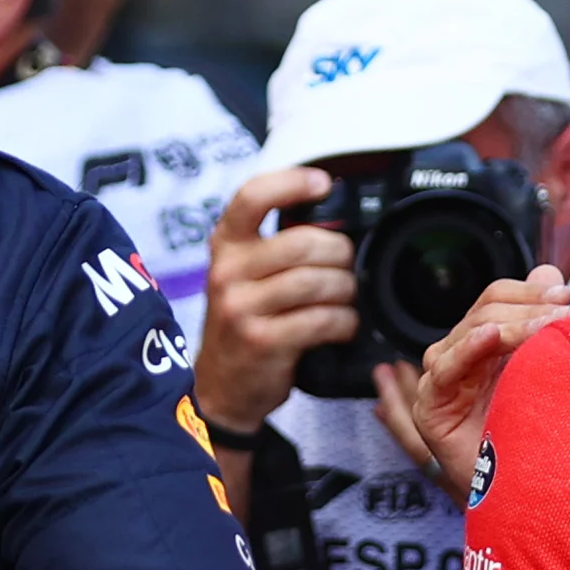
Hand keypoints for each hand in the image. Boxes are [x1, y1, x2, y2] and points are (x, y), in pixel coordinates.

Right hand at [194, 168, 355, 431]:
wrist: (221, 386)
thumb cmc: (244, 322)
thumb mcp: (244, 275)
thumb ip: (276, 245)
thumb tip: (334, 222)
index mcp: (226, 245)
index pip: (252, 197)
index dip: (292, 183)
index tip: (323, 184)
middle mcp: (227, 271)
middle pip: (303, 243)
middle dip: (340, 255)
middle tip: (347, 268)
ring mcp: (241, 307)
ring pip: (317, 282)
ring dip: (345, 291)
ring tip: (346, 300)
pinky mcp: (261, 341)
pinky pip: (320, 320)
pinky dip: (343, 322)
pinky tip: (343, 326)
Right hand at [400, 268, 569, 483]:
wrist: (531, 496)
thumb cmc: (540, 437)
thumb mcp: (548, 368)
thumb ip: (545, 319)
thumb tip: (548, 273)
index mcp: (487, 343)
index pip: (498, 297)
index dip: (530, 292)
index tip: (567, 299)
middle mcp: (461, 356)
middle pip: (486, 309)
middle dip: (530, 309)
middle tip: (567, 319)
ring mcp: (444, 379)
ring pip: (471, 332)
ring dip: (514, 327)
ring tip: (548, 332)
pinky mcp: (430, 407)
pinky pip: (446, 369)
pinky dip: (468, 349)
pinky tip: (490, 337)